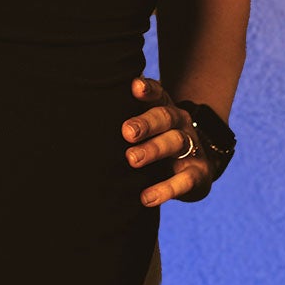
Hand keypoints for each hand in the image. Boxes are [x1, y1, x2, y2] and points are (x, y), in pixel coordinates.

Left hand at [121, 77, 217, 205]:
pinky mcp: (198, 173)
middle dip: (146, 123)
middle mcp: (179, 123)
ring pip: (175, 142)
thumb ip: (123, 117)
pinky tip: (146, 197)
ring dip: (153, 150)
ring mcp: (191, 146)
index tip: (135, 87)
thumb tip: (85, 112)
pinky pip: (185, 180)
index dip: (147, 89)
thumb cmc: (154, 142)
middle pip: (165, 116)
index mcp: (163, 107)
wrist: (192, 168)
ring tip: (132, 159)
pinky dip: (166, 189)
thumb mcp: (144, 126)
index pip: (157, 94)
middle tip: (127, 132)